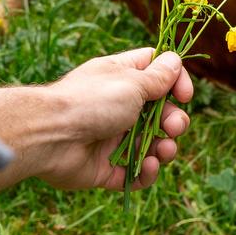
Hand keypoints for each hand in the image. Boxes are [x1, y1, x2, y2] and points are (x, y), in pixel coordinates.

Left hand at [29, 47, 192, 191]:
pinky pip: (133, 173)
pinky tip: (148, 166)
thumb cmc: (91, 101)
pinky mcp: (105, 168)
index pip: (155, 72)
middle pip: (158, 114)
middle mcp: (117, 106)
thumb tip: (174, 60)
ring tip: (164, 150)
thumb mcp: (131, 83)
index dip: (175, 81)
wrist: (50, 136)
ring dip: (165, 148)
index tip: (185, 95)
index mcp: (121, 78)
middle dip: (174, 121)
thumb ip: (157, 77)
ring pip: (149, 145)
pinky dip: (145, 172)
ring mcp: (111, 138)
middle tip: (175, 127)